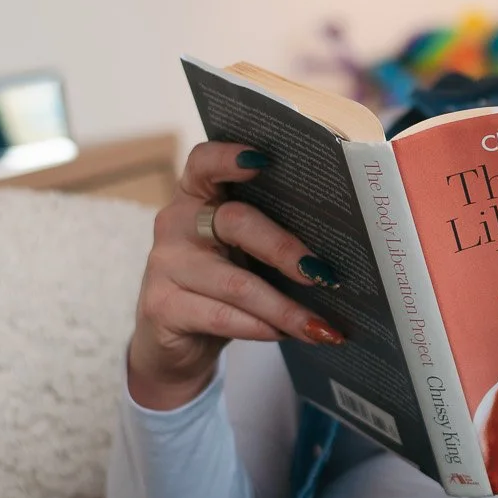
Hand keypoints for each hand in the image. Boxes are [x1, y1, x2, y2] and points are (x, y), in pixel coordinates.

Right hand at [127, 143, 345, 411]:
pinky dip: (260, 327)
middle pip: (236, 223)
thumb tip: (334, 252)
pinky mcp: (162, 306)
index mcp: (198, 195)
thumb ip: (270, 235)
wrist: (175, 341)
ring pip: (236, 284)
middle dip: (286, 249)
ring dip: (285, 308)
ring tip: (319, 326)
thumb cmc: (222, 283)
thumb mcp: (242, 252)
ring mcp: (165, 265)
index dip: (230, 155)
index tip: (266, 159)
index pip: (204, 162)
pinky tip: (285, 334)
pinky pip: (221, 316)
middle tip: (324, 274)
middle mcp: (177, 222)